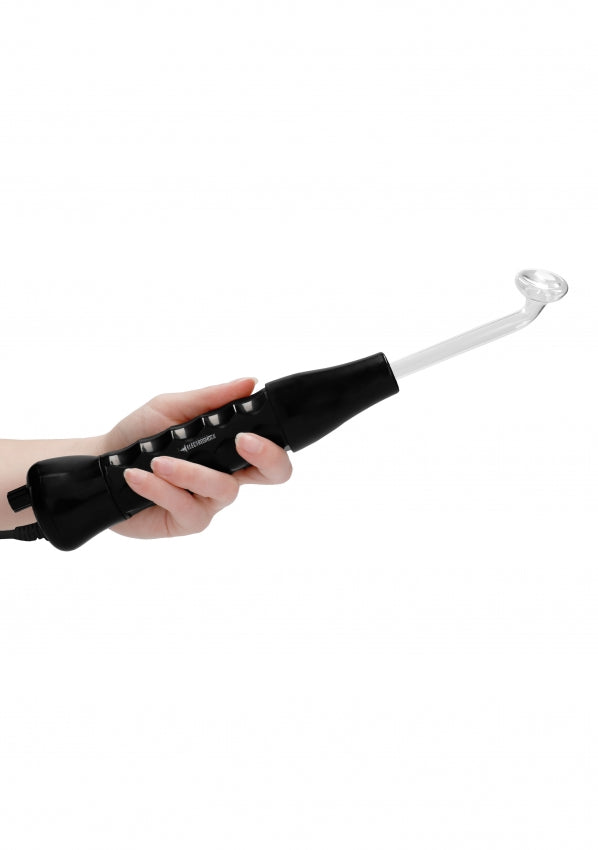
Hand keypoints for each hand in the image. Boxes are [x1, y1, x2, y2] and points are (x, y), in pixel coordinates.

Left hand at [104, 378, 291, 539]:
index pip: (270, 450)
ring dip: (190, 472)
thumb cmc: (140, 433)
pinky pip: (186, 507)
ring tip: (158, 461)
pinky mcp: (185, 521)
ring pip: (223, 490)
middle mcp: (226, 475)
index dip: (275, 445)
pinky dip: (160, 489)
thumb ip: (211, 398)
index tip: (250, 432)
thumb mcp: (172, 406)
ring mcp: (208, 501)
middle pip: (271, 474)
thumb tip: (249, 382)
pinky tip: (137, 477)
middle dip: (265, 458)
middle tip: (240, 441)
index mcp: (228, 447)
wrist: (102, 463)